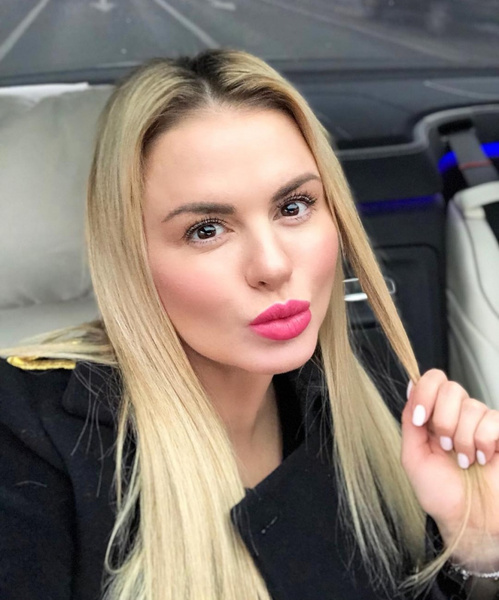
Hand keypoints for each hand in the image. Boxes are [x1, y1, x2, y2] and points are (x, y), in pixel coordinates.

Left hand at [401, 369, 498, 569]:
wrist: (469, 521)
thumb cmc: (441, 494)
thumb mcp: (413, 457)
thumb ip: (410, 421)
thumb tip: (410, 386)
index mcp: (434, 416)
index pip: (433, 380)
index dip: (426, 393)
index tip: (421, 419)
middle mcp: (458, 415)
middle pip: (451, 388)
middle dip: (444, 421)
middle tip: (445, 447)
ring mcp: (482, 424)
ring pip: (472, 407)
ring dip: (463, 439)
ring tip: (464, 461)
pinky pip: (492, 421)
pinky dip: (483, 443)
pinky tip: (482, 459)